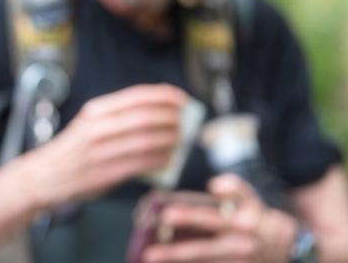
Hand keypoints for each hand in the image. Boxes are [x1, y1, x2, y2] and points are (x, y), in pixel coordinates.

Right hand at [27, 84, 184, 207]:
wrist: (44, 176)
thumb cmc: (72, 149)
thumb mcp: (88, 123)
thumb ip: (118, 116)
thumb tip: (159, 109)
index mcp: (95, 111)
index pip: (137, 96)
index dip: (164, 96)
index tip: (182, 99)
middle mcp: (97, 128)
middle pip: (145, 118)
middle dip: (172, 119)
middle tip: (185, 122)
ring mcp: (100, 152)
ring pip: (147, 141)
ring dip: (170, 140)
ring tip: (179, 140)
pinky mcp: (105, 174)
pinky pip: (141, 165)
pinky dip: (160, 160)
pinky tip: (167, 159)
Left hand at [142, 174, 297, 262]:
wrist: (291, 250)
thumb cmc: (260, 219)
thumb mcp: (252, 199)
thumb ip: (234, 188)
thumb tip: (214, 185)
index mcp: (242, 222)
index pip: (211, 218)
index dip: (189, 216)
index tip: (166, 215)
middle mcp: (241, 246)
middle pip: (204, 251)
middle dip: (177, 253)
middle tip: (150, 252)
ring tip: (150, 259)